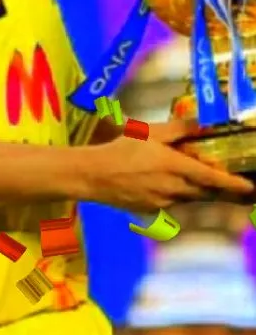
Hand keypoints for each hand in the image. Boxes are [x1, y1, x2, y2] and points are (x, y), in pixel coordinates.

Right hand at [88, 119, 253, 212]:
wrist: (94, 176)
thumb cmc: (121, 149)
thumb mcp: (150, 132)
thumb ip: (177, 129)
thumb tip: (201, 124)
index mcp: (174, 167)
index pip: (211, 178)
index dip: (232, 184)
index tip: (249, 187)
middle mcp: (173, 189)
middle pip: (205, 192)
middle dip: (221, 189)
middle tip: (236, 186)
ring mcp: (163, 203)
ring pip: (189, 197)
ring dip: (198, 189)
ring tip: (195, 177)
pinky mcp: (152, 211)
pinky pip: (172, 202)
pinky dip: (177, 193)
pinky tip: (164, 182)